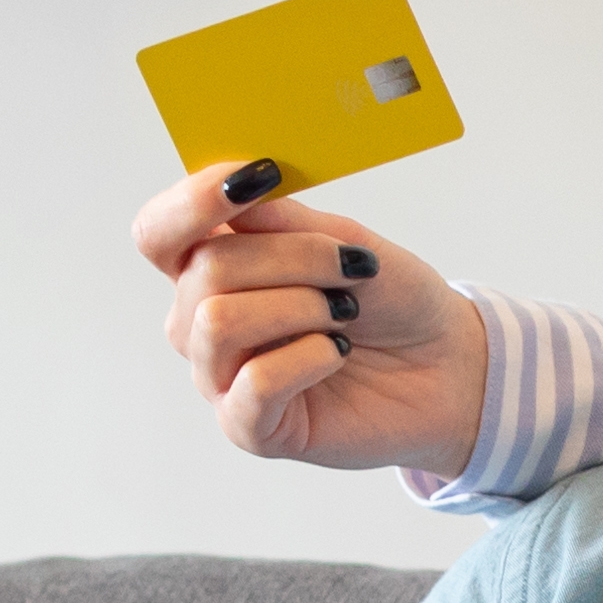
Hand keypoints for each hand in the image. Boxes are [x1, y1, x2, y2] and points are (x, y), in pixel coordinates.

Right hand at [136, 160, 494, 475]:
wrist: (443, 364)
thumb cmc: (389, 301)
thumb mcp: (344, 241)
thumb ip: (284, 221)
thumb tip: (236, 196)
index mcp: (212, 267)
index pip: (159, 231)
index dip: (194, 201)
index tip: (259, 176)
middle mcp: (201, 323)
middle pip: (203, 271)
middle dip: (289, 257)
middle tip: (348, 267)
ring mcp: (220, 378)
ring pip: (218, 321)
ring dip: (297, 305)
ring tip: (344, 313)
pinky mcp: (249, 427)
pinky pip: (255, 382)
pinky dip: (310, 356)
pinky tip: (338, 350)